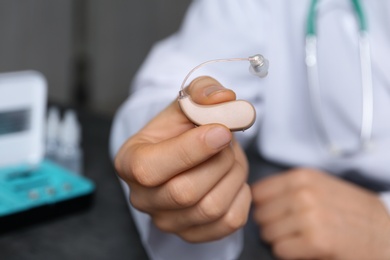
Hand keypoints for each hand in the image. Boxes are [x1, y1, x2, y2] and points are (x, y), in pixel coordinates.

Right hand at [115, 76, 251, 242]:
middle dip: (219, 161)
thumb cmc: (182, 127)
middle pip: (185, 193)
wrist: (186, 151)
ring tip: (230, 156)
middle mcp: (142, 198)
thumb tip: (224, 99)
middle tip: (227, 140)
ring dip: (234, 175)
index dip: (191, 150)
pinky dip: (241, 195)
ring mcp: (167, 221)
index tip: (222, 130)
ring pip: (211, 208)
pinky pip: (230, 221)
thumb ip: (202, 91)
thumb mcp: (188, 100)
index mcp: (130, 163)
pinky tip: (232, 177)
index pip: (150, 169)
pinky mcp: (193, 234)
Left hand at [252, 168, 389, 259]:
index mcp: (303, 177)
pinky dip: (288, 253)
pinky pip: (280, 250)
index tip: (275, 214)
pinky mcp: (316, 240)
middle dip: (271, 225)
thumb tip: (257, 196)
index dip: (264, 207)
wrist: (386, 234)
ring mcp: (309, 216)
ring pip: (268, 233)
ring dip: (280, 240)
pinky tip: (306, 249)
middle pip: (261, 214)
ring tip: (300, 238)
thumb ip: (292, 187)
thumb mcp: (322, 186)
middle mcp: (303, 193)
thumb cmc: (352, 212)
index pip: (259, 192)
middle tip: (290, 230)